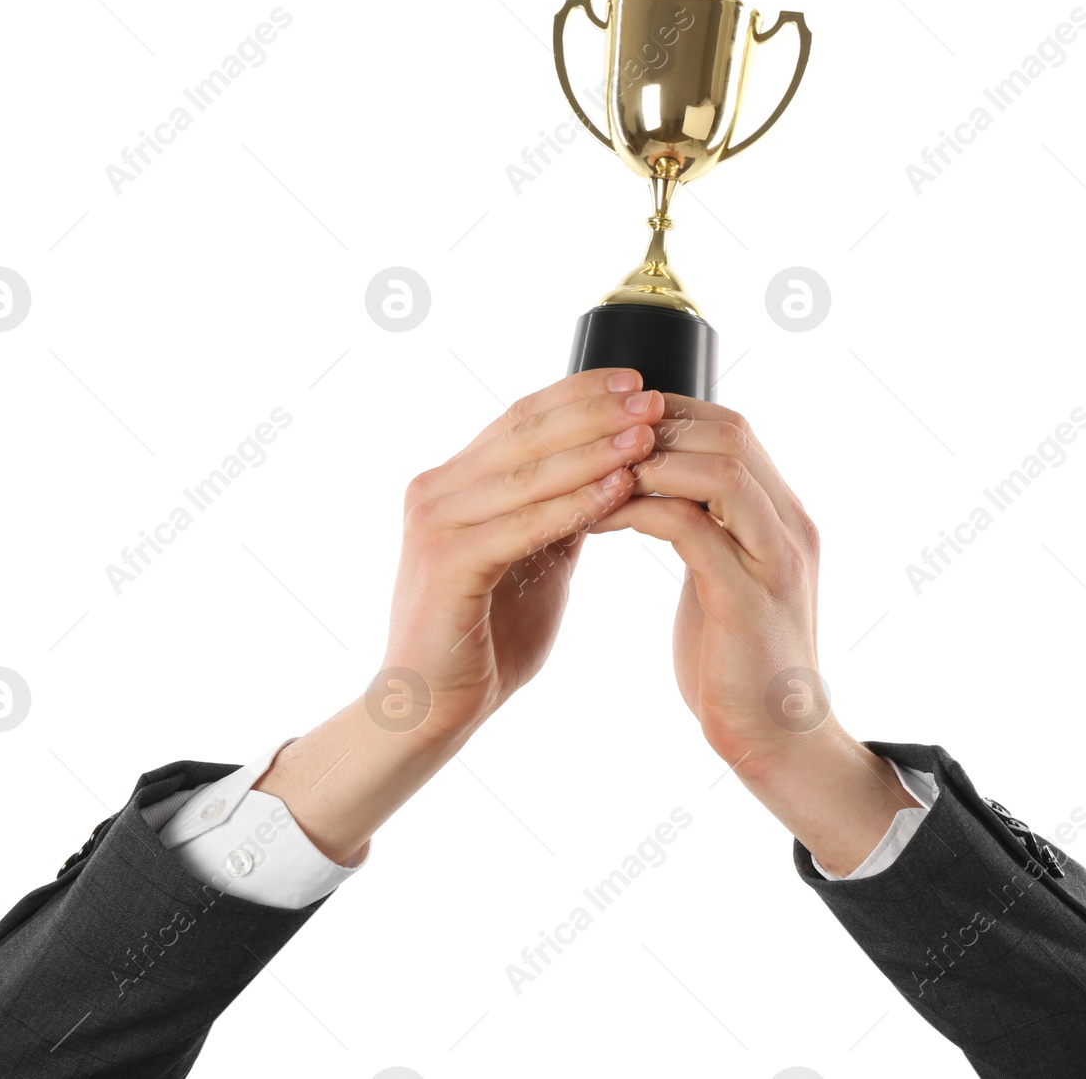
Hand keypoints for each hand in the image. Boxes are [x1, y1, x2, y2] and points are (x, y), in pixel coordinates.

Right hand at [258, 368, 663, 863]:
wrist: (433, 706)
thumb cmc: (486, 638)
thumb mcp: (535, 560)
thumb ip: (559, 514)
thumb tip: (612, 470)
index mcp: (454, 481)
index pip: (520, 418)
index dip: (579, 395)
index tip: (638, 379)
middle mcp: (436, 491)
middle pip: (524, 433)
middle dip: (594, 412)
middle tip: (652, 397)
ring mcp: (435, 524)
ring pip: (526, 474)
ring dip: (592, 451)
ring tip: (646, 434)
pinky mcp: (445, 564)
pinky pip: (520, 526)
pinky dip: (572, 505)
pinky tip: (618, 490)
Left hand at [589, 395, 918, 874]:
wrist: (774, 742)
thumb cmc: (733, 664)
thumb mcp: (721, 578)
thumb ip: (705, 528)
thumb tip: (657, 489)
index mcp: (781, 516)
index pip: (730, 427)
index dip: (667, 413)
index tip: (606, 423)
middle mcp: (787, 526)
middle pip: (729, 431)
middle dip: (653, 427)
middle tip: (588, 442)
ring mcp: (774, 560)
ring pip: (718, 468)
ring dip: (646, 463)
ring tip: (590, 475)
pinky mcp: (746, 599)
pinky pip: (690, 528)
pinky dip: (639, 512)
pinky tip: (596, 520)